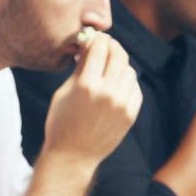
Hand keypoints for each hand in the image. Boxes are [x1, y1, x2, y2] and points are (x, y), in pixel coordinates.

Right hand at [42, 33, 141, 167]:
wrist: (72, 157)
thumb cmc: (61, 123)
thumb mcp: (64, 92)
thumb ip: (80, 69)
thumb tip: (90, 47)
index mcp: (87, 85)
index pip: (99, 48)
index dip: (97, 39)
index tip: (94, 38)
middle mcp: (107, 93)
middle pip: (118, 55)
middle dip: (112, 46)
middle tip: (106, 46)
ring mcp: (122, 105)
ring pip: (129, 70)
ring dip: (119, 64)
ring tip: (109, 68)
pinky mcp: (130, 115)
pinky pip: (135, 88)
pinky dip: (127, 82)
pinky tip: (116, 84)